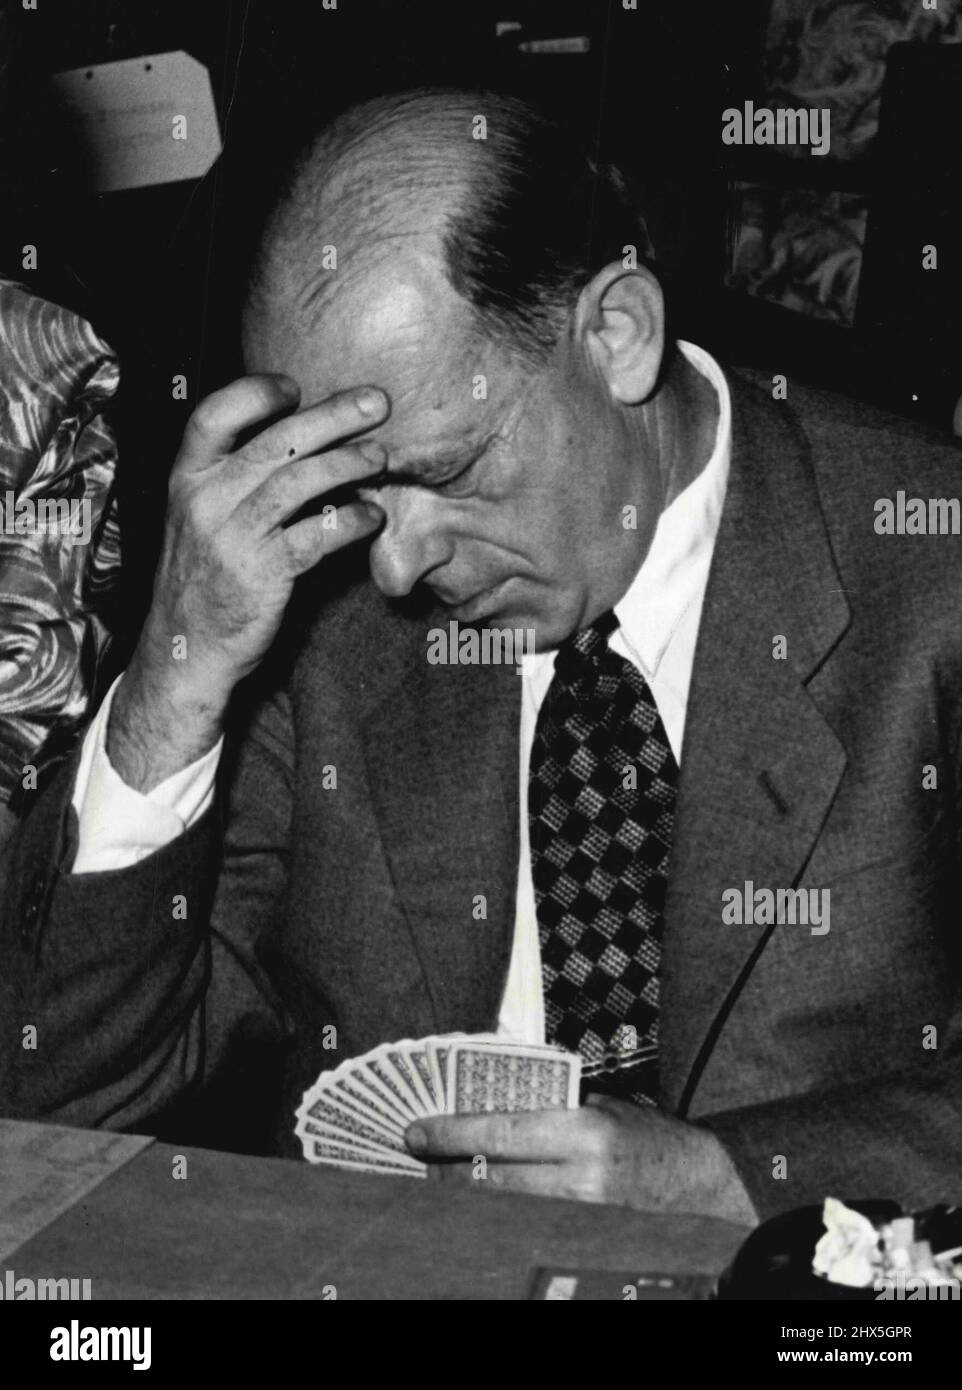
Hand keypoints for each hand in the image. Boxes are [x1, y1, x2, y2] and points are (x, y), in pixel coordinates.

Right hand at [109, 375, 388, 789]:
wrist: (185, 653)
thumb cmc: (203, 579)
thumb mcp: (199, 519)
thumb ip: (234, 479)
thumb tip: (299, 439)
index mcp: (186, 479)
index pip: (214, 415)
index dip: (256, 393)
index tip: (296, 387)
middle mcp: (205, 501)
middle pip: (275, 441)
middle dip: (333, 416)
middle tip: (377, 403)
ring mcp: (232, 536)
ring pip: (300, 482)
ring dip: (349, 464)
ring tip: (381, 458)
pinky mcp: (262, 573)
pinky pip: (316, 535)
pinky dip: (351, 520)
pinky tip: (372, 515)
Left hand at [405, 1097, 758, 1224]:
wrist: (703, 1188)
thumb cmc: (649, 1138)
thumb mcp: (604, 1108)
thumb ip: (553, 1109)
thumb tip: (492, 1107)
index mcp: (583, 1133)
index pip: (500, 1133)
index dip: (451, 1133)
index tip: (416, 1132)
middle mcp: (580, 1179)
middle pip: (490, 1181)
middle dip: (446, 1170)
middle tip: (419, 1158)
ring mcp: (581, 1218)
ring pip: (501, 1210)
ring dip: (466, 1195)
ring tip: (441, 1180)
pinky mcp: (583, 1243)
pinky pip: (525, 1228)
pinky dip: (497, 1215)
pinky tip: (480, 1207)